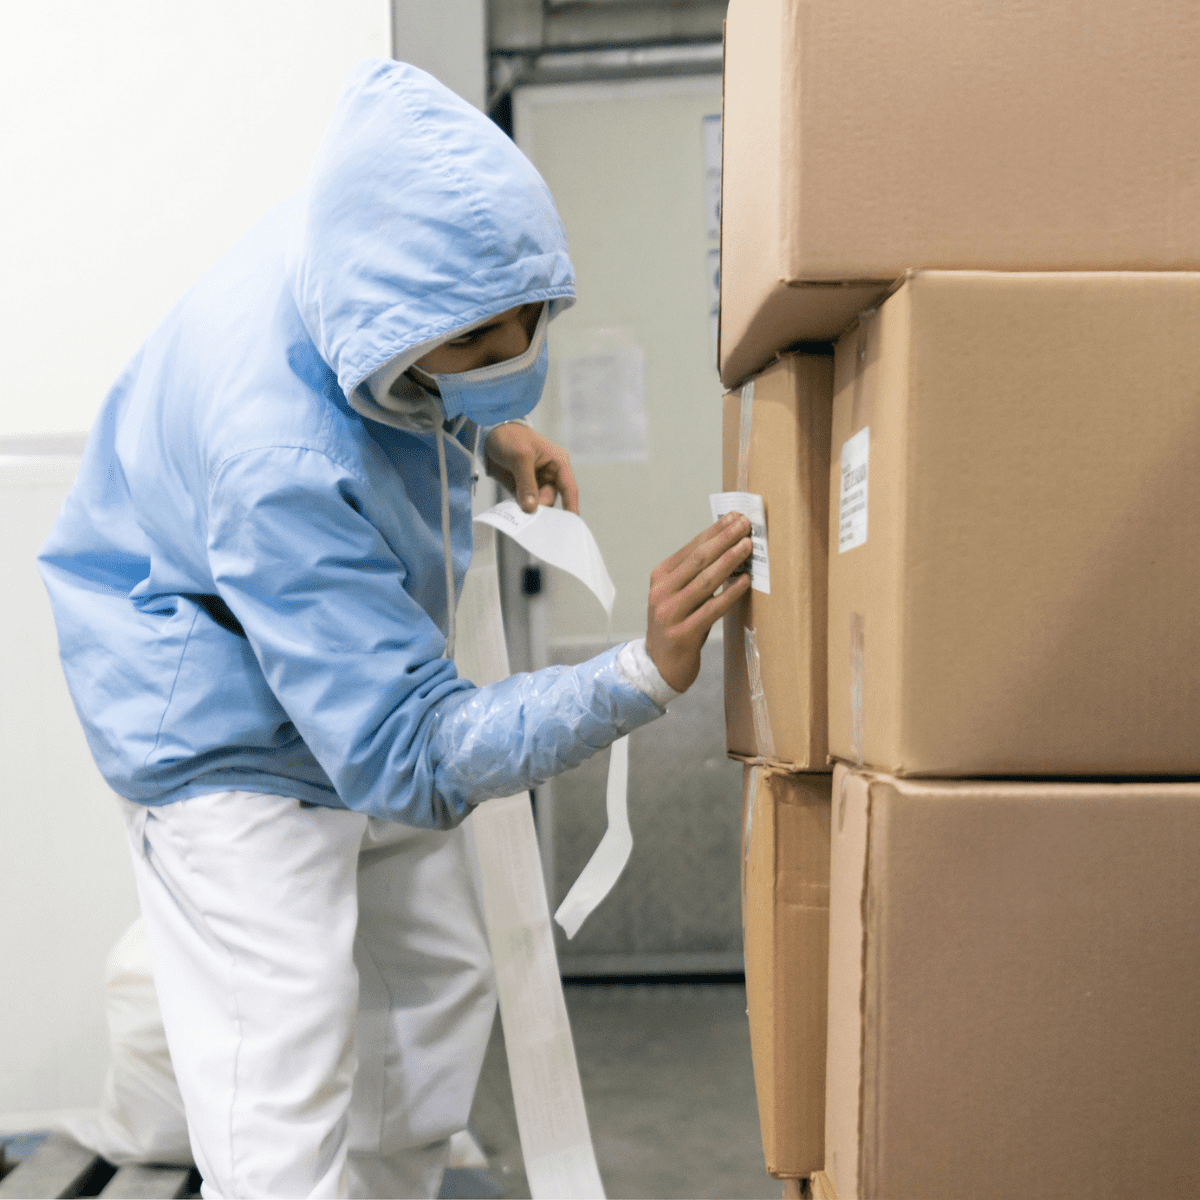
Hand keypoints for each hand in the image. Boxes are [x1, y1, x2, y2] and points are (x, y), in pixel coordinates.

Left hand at [485, 424, 578, 513]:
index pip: (569, 488)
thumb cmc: (511, 436)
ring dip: (528, 509)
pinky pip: (523, 502)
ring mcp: (535, 482)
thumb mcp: (520, 457)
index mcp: (558, 464)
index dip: (571, 507)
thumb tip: (531, 508)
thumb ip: (526, 483)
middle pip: (550, 499)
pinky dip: (519, 508)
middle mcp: (550, 474)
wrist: (489, 430)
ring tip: (518, 515)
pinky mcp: (522, 487)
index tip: (570, 525)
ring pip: (537, 503)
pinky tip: (513, 512)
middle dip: (541, 509)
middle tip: (528, 517)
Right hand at [645, 513, 752, 692]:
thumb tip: (726, 545)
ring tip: (748, 546)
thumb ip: (693, 574)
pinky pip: (712, 609)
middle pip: (698, 560)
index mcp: (659, 577)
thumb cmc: (675, 625)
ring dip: (730, 561)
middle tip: (745, 525)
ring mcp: (671, 614)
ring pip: (706, 581)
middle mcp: (662, 593)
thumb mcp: (676, 595)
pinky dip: (730, 593)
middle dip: (724, 539)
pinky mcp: (684, 634)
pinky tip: (745, 581)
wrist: (659, 665)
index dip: (714, 531)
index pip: (691, 548)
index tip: (734, 518)